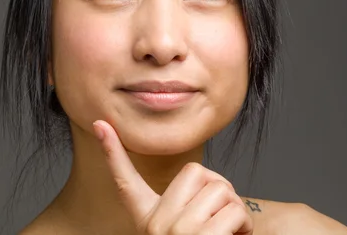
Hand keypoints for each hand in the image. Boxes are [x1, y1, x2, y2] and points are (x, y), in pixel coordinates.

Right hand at [92, 120, 252, 234]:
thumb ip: (187, 209)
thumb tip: (213, 185)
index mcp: (147, 220)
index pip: (124, 180)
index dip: (111, 151)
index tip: (99, 123)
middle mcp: (157, 225)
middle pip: (199, 173)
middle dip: (220, 188)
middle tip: (223, 212)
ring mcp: (177, 233)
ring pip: (221, 190)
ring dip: (237, 209)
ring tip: (233, 230)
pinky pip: (234, 211)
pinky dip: (246, 224)